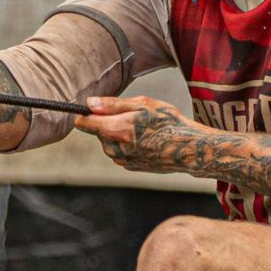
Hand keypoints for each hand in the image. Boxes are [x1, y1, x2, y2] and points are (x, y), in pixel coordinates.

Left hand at [73, 94, 194, 172]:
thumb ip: (112, 105)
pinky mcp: (129, 166)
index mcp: (114, 130)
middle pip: (98, 131)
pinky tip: (146, 140)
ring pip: (109, 142)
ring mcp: (121, 159)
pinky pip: (120, 151)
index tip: (96, 108)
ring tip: (144, 129)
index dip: (86, 113)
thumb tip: (89, 103)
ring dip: (119, 134)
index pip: (83, 123)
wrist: (187, 148)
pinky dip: (128, 145)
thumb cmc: (168, 122)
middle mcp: (113, 148)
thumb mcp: (142, 104)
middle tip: (134, 116)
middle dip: (109, 122)